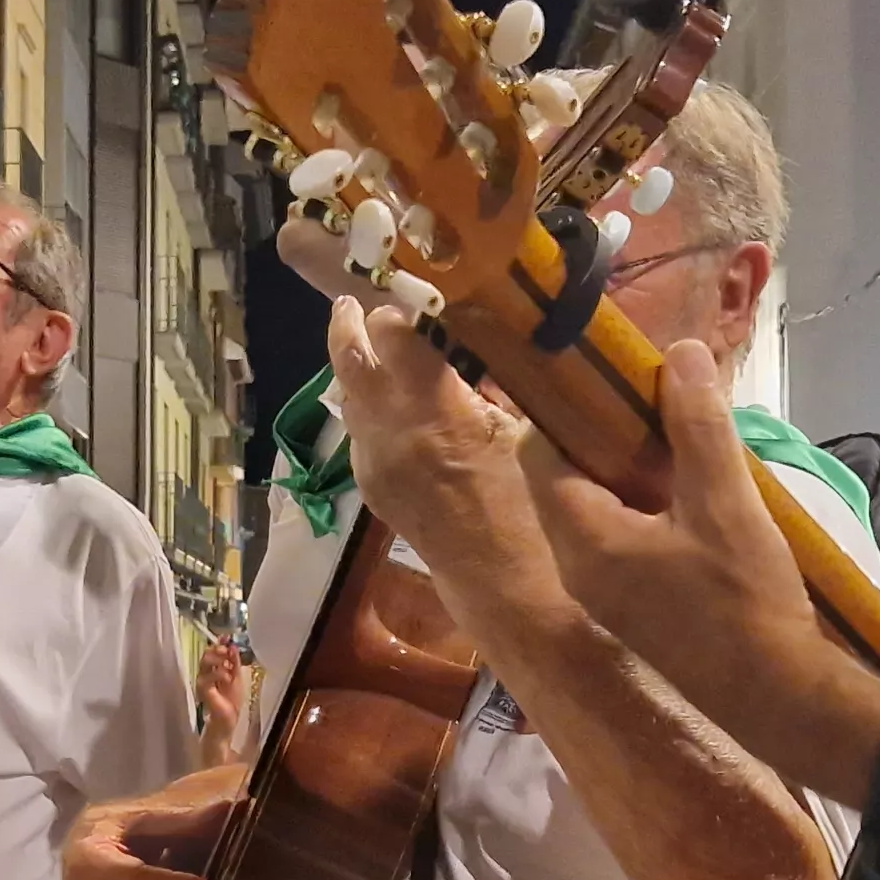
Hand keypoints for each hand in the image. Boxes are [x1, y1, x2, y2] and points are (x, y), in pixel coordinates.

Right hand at [193, 640, 246, 733]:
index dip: (220, 644)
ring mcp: (202, 680)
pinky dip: (217, 674)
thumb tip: (233, 646)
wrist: (228, 718)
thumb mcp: (237, 677)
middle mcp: (206, 672)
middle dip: (216, 649)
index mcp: (215, 668)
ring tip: (227, 665)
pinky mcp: (202, 689)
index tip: (228, 639)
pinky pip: (206, 677)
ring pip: (204, 662)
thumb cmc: (232, 699)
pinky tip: (226, 676)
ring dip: (217, 660)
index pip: (213, 651)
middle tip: (225, 650)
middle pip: (206, 654)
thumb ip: (234, 662)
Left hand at [318, 298, 564, 602]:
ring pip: (347, 397)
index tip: (410, 298)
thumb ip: (500, 385)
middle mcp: (391, 431)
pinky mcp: (371, 487)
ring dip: (355, 368)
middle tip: (349, 300)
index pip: (392, 334)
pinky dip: (367, 407)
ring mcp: (374, 461)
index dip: (398, 311)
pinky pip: (358, 432)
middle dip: (347, 324)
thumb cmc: (532, 506)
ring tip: (367, 343)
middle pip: (349, 359)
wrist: (503, 581)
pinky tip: (386, 402)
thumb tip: (488, 348)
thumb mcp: (527, 430)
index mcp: (434, 409)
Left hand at [520, 338, 836, 711]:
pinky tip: (692, 493)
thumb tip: (680, 353)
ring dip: (629, 471)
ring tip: (680, 437)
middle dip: (604, 434)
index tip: (610, 375)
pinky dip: (643, 507)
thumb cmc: (744, 599)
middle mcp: (577, 567)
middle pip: (564, 479)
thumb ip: (699, 425)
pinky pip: (618, 540)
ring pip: (595, 509)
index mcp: (582, 538)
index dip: (567, 407)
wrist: (778, 698)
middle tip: (654, 399)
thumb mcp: (725, 501)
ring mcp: (603, 594)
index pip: (539, 452)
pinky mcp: (632, 610)